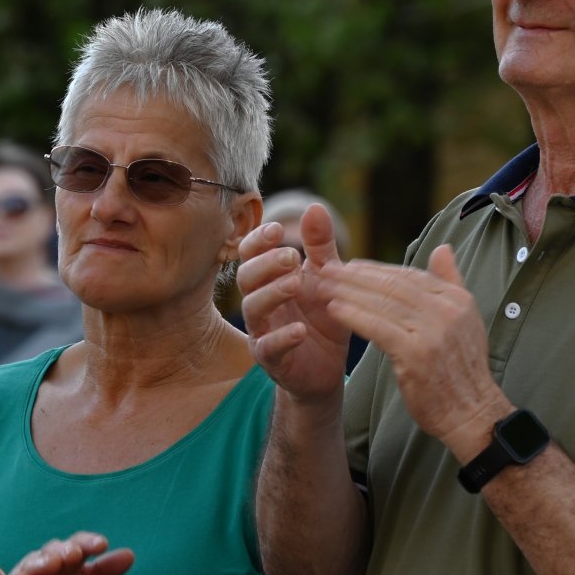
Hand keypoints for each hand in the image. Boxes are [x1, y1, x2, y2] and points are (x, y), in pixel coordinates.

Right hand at [238, 205, 353, 406]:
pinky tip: (300, 330)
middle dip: (265, 264)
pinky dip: (282, 338)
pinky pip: (269, 348)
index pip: (250, 254)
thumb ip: (319, 245)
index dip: (257, 240)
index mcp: (269, 279)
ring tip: (296, 284)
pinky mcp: (273, 361)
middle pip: (246, 278)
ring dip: (272, 294)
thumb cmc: (321, 317)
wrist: (328, 368)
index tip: (276, 229)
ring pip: (254, 310)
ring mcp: (263, 332)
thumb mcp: (326, 277)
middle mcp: (260, 303)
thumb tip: (315, 206)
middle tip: (291, 256)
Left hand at [315, 244, 503, 448]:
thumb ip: (451, 282)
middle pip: (393, 284)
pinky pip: (377, 327)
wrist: (471, 413)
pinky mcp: (416, 353)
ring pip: (381, 303)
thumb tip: (442, 248)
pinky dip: (353, 315)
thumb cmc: (461, 369)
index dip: (376, 269)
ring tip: (323, 287)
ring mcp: (433, 331)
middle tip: (327, 269)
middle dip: (356, 276)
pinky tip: (334, 310)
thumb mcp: (466, 319)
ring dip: (347, 292)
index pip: (409, 275)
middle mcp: (447, 310)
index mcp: (457, 299)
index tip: (350, 265)